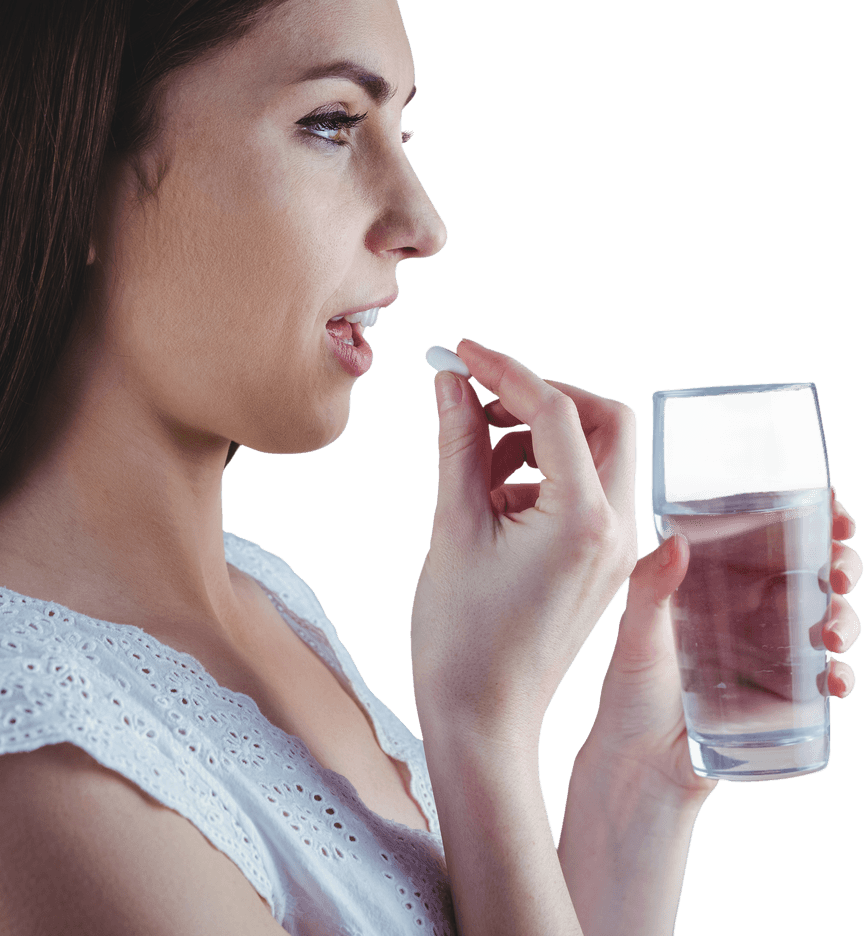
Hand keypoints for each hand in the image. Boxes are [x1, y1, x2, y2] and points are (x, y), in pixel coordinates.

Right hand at [410, 339, 638, 743]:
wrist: (481, 717)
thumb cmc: (461, 635)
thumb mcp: (453, 526)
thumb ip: (459, 443)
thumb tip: (451, 382)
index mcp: (585, 518)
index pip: (557, 411)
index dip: (504, 371)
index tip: (460, 352)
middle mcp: (618, 528)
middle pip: (604, 420)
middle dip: (542, 398)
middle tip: (479, 400)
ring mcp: (617, 547)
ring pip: (598, 452)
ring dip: (539, 437)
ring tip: (476, 463)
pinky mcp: (602, 561)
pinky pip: (586, 490)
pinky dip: (542, 474)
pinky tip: (493, 497)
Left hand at [582, 488, 859, 800]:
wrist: (641, 763)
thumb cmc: (631, 691)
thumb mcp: (636, 632)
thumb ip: (651, 586)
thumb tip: (677, 541)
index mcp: (717, 582)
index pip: (769, 536)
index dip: (808, 518)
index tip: (831, 511)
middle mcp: (750, 610)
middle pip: (811, 572)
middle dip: (840, 561)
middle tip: (839, 570)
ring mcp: (772, 652)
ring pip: (828, 618)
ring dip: (845, 617)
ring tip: (829, 633)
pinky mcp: (785, 696)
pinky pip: (826, 678)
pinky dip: (840, 675)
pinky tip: (834, 680)